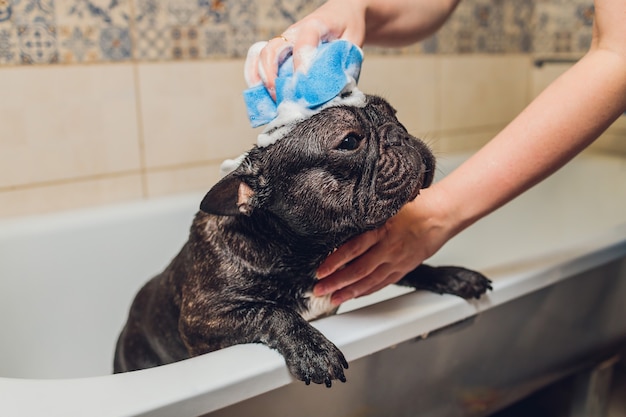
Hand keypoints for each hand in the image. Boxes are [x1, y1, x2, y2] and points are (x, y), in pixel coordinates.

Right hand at [255, 0, 366, 98]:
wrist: (342, 12)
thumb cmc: (348, 27)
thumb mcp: (354, 43)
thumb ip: (345, 64)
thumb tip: (335, 93)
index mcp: (315, 25)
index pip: (303, 43)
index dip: (301, 65)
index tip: (303, 85)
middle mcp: (294, 31)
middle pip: (272, 49)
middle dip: (272, 75)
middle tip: (281, 97)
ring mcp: (284, 40)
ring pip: (261, 53)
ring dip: (260, 78)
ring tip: (268, 99)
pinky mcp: (279, 48)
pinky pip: (258, 59)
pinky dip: (255, 76)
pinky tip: (260, 95)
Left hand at [314, 186, 456, 304]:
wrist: (440, 216)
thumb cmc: (413, 208)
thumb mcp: (386, 207)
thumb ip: (365, 219)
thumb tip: (340, 229)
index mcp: (382, 229)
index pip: (354, 248)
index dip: (335, 261)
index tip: (320, 271)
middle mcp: (389, 248)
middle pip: (358, 270)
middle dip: (336, 282)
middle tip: (319, 290)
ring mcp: (397, 261)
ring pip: (370, 281)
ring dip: (349, 292)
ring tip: (333, 299)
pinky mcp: (403, 268)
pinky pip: (382, 283)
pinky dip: (367, 291)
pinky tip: (354, 295)